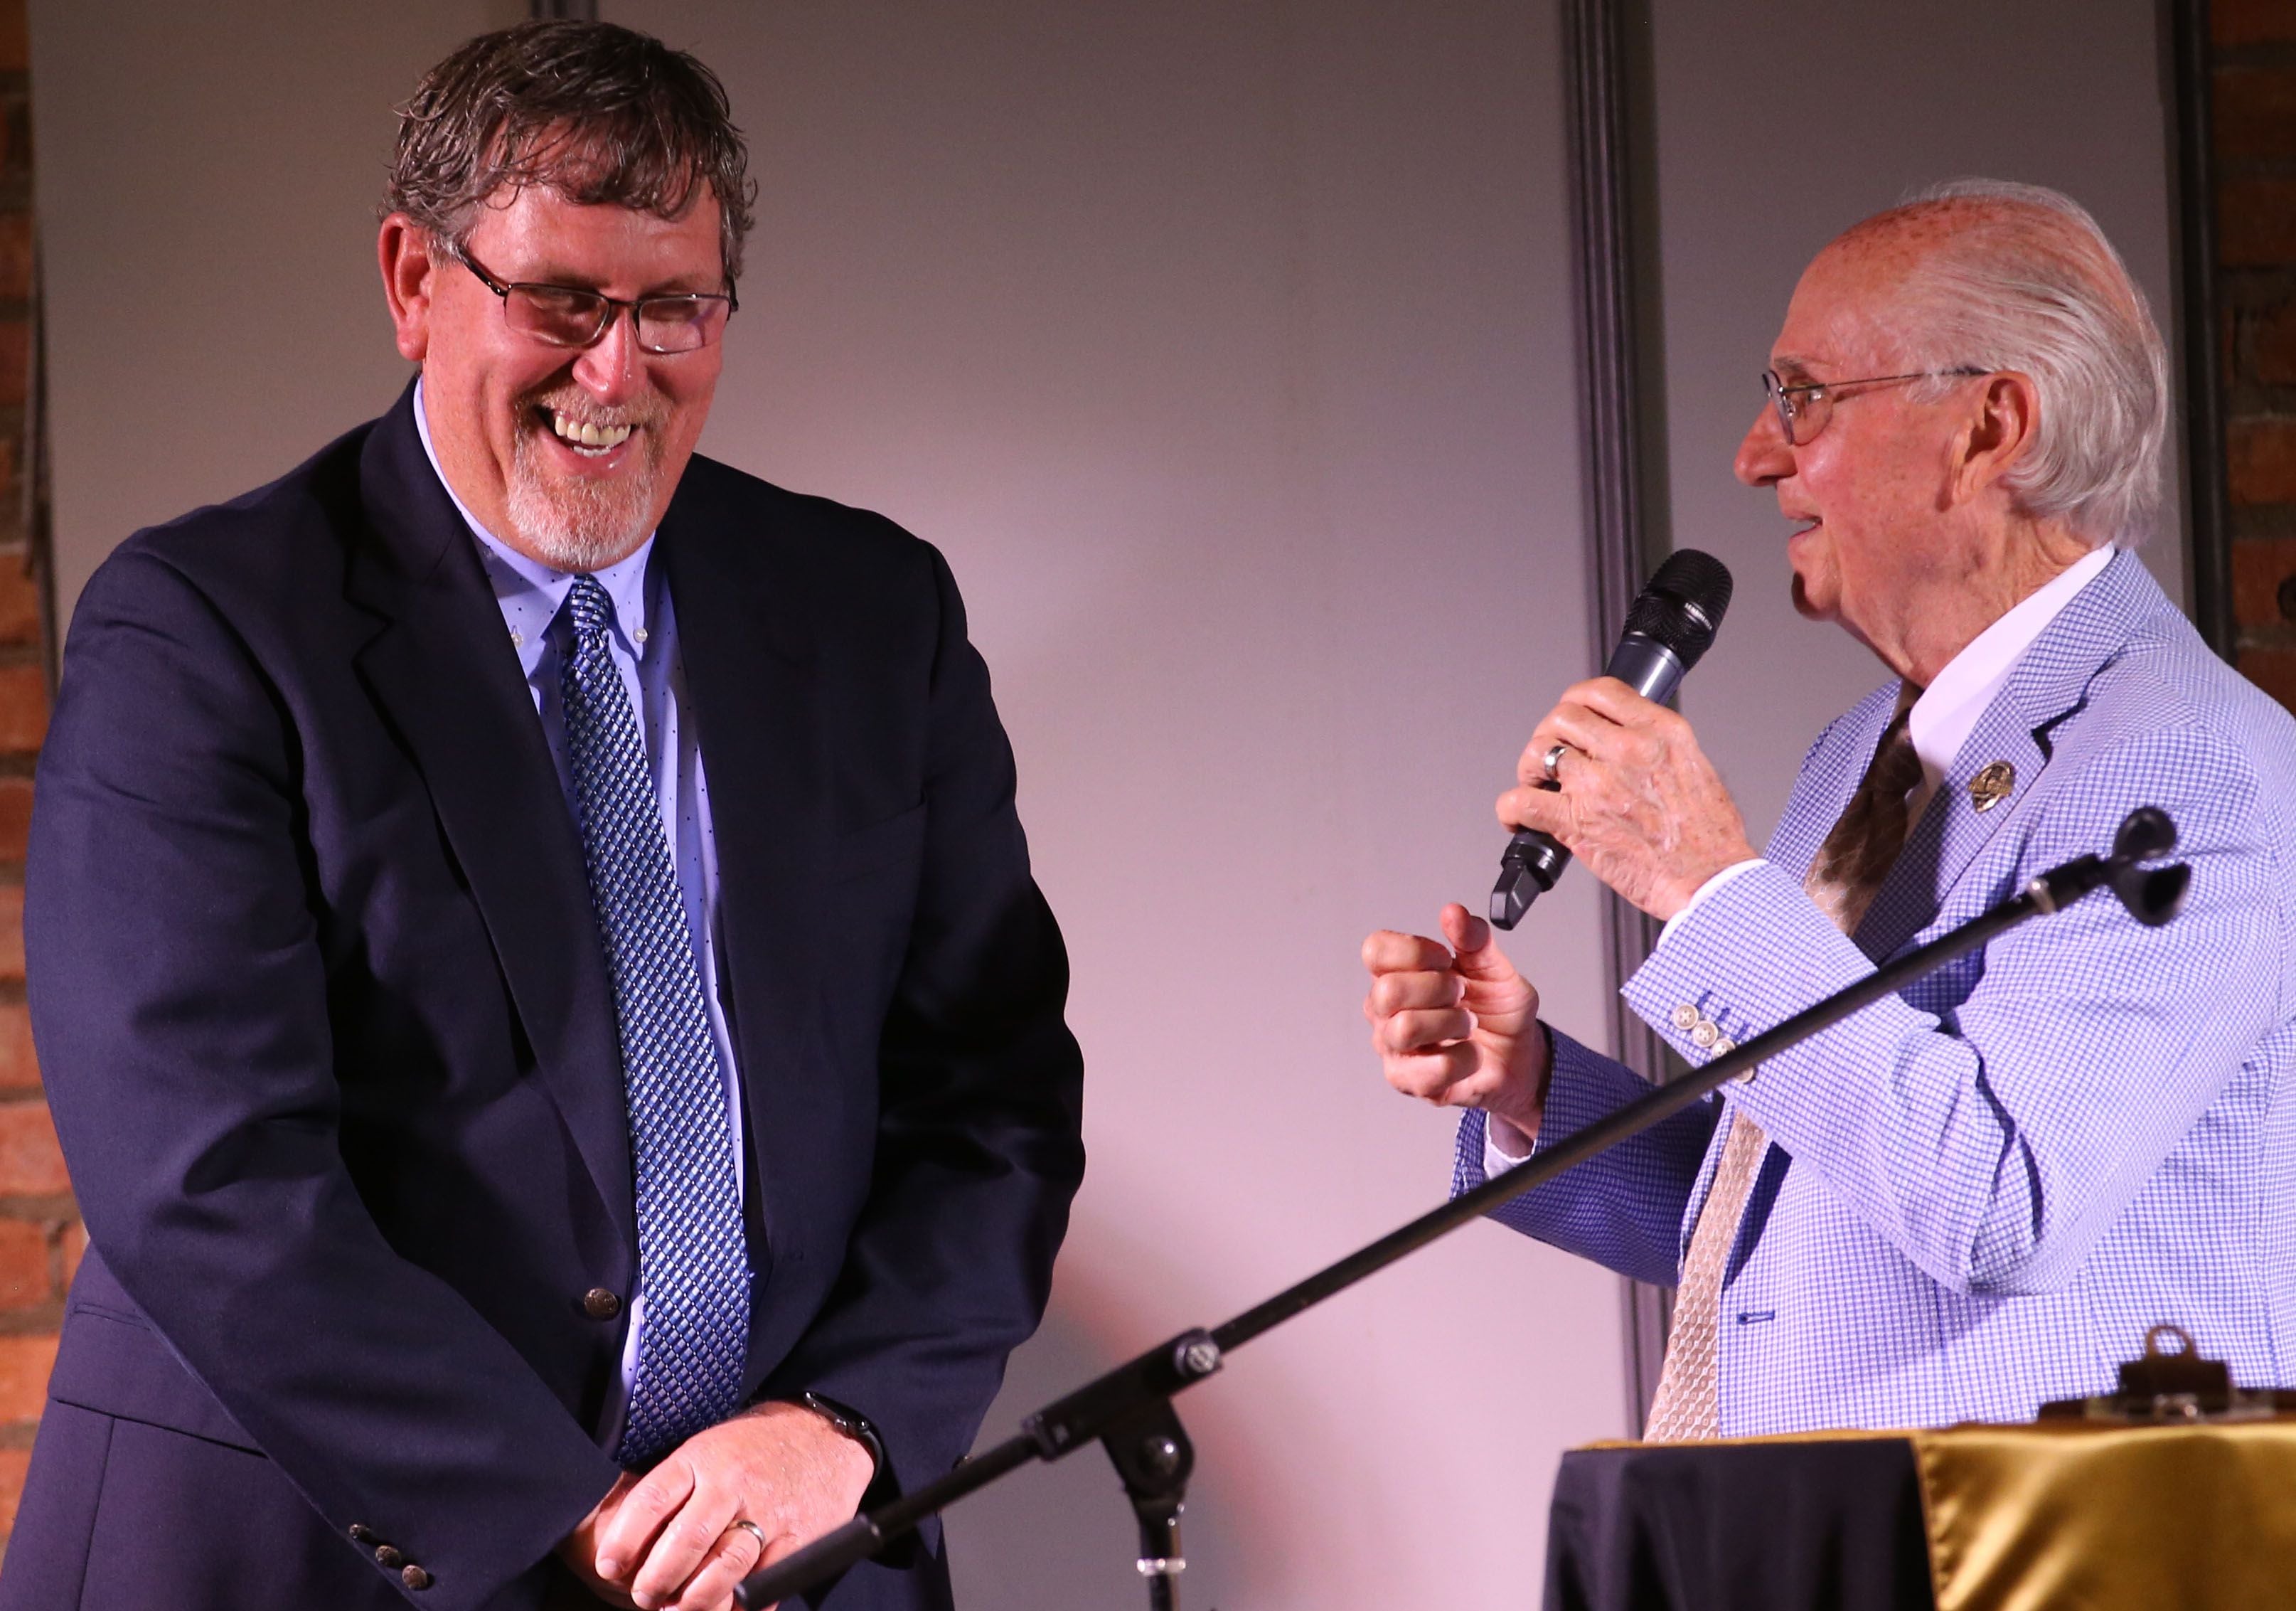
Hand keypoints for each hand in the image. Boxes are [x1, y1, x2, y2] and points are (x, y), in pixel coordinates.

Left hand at [574, 1401, 876, 1610]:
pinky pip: (766, 1583)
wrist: (825, 1434)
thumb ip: (676, 1491)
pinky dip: (743, 1606)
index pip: (652, 1499)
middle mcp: (733, 1483)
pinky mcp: (798, 1538)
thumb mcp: (708, 1449)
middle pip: (686, 1540)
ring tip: (677, 1609)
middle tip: (644, 1595)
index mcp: (703, 1457)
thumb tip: (631, 1542)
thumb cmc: (754, 1448)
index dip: (624, 1539)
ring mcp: (768, 1512)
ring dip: (694, 1599)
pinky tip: (726, 1609)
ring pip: (724, 1566)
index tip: (609, 1566)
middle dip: (656, 1579)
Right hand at [1363, 903, 1548, 1149]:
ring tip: (1468, 1025)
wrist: (1519, 1057)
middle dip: (1438, 989)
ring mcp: (1394, 1048)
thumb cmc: (1497, 1012)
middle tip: (1461, 994)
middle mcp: (1386, 1011)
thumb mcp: (1495, 967)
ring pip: (1404, 1029)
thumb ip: (1474, 938)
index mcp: (1397, 974)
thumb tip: (1454, 913)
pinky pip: (1431, 1069)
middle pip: (1387, 990)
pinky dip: (1464, 1058)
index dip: (1414, 951)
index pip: (1375, 950)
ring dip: (1451, 1023)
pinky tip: (1470, 1053)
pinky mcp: (1410, 1082)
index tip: (1445, 958)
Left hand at [1500, 677, 1755, 920]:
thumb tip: (1626, 743)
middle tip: (1553, 758)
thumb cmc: (1710, 838)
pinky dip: (1510, 810)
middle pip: (1562, 717)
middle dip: (1550, 735)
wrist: (1711, 881)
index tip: (1572, 718)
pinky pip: (1521, 801)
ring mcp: (1598, 784)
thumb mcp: (1697, 767)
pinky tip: (1518, 819)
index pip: (1600, 691)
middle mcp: (1627, 749)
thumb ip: (1658, 748)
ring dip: (1529, 769)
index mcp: (1660, 732)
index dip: (1575, 701)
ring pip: (1538, 751)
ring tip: (1537, 787)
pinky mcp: (1576, 822)